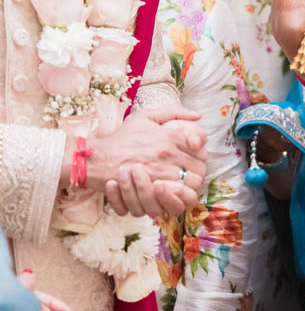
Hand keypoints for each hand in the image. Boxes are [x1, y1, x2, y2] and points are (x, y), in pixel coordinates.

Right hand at [88, 109, 206, 217]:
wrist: (97, 159)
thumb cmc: (121, 138)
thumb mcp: (145, 116)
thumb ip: (174, 112)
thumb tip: (198, 116)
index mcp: (169, 136)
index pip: (201, 147)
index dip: (201, 154)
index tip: (195, 157)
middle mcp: (167, 154)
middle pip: (200, 168)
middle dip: (198, 171)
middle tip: (191, 173)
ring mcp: (160, 173)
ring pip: (191, 185)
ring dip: (191, 186)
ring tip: (184, 185)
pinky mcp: (151, 190)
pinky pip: (177, 198)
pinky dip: (179, 197)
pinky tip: (173, 193)